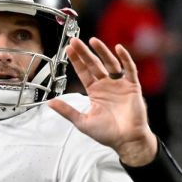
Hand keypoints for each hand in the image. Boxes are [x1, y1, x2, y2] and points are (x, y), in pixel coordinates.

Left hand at [48, 37, 157, 165]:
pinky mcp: (132, 86)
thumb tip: (49, 103)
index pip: (83, 72)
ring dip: (102, 51)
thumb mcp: (82, 121)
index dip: (76, 60)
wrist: (126, 140)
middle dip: (84, 52)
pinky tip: (118, 49)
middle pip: (94, 64)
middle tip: (75, 40)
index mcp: (95, 92)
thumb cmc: (107, 133)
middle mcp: (106, 85)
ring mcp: (119, 84)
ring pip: (110, 63)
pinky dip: (125, 58)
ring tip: (93, 41)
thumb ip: (67, 111)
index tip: (68, 49)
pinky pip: (129, 69)